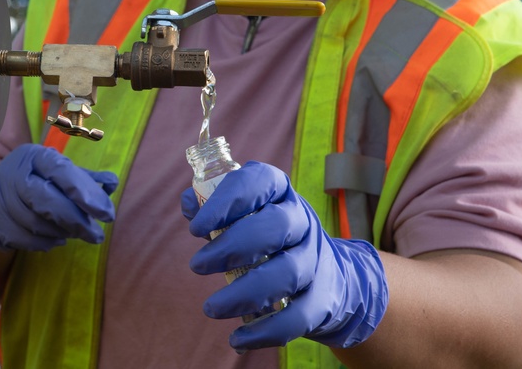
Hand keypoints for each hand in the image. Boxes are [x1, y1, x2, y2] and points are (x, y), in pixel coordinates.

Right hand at [0, 143, 117, 251]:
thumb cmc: (32, 182)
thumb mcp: (56, 172)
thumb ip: (84, 178)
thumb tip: (112, 183)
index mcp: (34, 156)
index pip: (61, 171)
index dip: (85, 192)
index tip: (107, 213)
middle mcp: (14, 175)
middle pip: (49, 201)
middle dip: (78, 221)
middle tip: (97, 235)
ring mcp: (1, 201)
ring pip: (40, 224)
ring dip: (64, 232)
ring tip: (76, 232)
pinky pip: (28, 240)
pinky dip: (48, 242)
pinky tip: (58, 238)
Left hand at [183, 162, 387, 350]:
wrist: (330, 275)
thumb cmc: (270, 238)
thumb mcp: (247, 215)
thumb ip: (216, 207)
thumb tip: (191, 201)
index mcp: (280, 193)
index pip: (260, 182)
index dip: (227, 201)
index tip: (196, 228)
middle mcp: (302, 221)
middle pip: (275, 226)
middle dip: (232, 246)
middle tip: (197, 265)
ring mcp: (316, 259)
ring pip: (287, 272)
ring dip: (244, 293)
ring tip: (211, 308)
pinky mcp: (322, 298)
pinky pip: (298, 316)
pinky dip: (265, 332)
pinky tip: (236, 340)